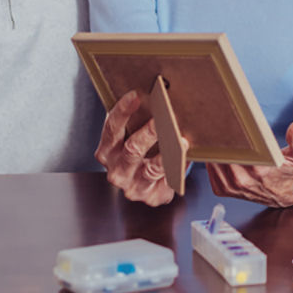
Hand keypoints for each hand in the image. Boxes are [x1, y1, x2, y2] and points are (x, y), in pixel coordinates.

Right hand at [95, 91, 188, 206]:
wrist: (149, 186)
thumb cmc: (141, 155)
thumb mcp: (132, 139)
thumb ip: (136, 123)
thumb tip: (157, 99)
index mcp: (107, 153)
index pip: (111, 129)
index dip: (122, 111)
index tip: (134, 95)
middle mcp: (116, 171)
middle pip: (132, 149)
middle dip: (149, 132)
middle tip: (164, 117)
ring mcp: (133, 187)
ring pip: (151, 168)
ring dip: (167, 153)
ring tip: (180, 139)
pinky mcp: (151, 197)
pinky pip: (166, 181)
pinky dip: (177, 169)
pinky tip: (185, 158)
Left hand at [207, 122, 292, 207]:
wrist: (288, 192)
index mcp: (262, 173)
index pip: (242, 154)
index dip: (234, 140)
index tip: (231, 125)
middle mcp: (245, 183)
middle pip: (224, 158)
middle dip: (220, 142)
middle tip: (217, 123)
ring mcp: (233, 188)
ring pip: (215, 165)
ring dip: (212, 150)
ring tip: (211, 133)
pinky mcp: (225, 190)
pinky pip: (211, 174)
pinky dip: (210, 161)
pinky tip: (211, 148)